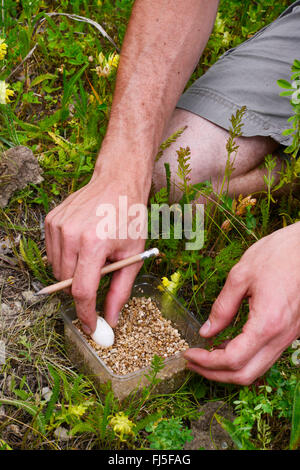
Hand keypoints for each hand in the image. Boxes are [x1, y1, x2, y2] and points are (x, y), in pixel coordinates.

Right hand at [45, 168, 148, 334]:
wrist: (117, 182)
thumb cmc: (130, 217)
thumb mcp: (133, 255)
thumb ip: (120, 290)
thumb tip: (111, 319)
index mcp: (94, 244)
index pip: (82, 290)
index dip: (86, 314)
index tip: (90, 326)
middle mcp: (71, 234)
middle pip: (67, 283)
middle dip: (82, 288)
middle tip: (100, 273)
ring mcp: (57, 226)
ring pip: (57, 270)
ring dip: (74, 272)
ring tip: (93, 253)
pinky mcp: (50, 221)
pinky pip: (52, 254)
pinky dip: (66, 257)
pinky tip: (82, 243)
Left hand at [184, 222, 299, 384]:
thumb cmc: (278, 254)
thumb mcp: (241, 276)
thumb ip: (222, 307)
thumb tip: (206, 331)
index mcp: (267, 323)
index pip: (233, 359)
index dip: (206, 362)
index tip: (188, 354)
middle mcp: (281, 336)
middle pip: (245, 374)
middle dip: (214, 373)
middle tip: (192, 362)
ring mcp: (289, 336)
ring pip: (257, 369)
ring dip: (229, 369)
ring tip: (206, 356)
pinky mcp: (291, 331)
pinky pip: (266, 356)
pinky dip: (245, 358)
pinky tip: (228, 345)